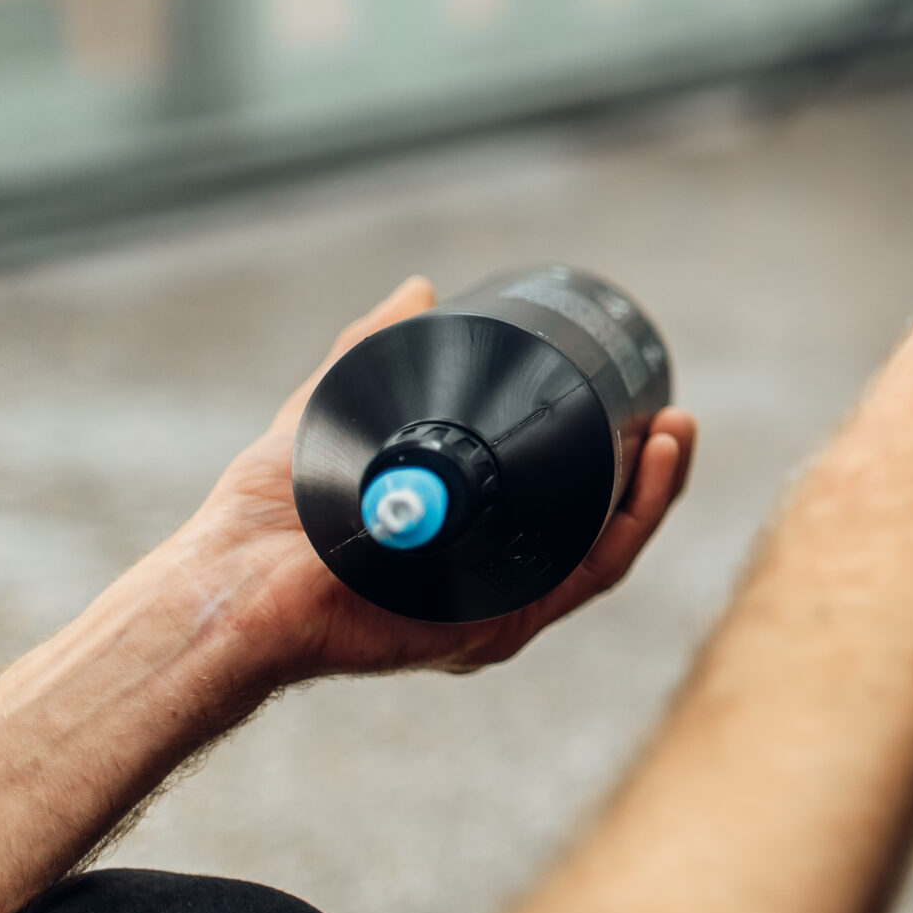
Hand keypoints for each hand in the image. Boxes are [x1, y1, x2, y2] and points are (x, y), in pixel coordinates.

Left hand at [159, 277, 698, 689]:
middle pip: (601, 522)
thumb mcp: (335, 409)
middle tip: (675, 418)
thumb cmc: (268, 512)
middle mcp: (494, 573)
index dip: (610, 449)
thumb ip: (374, 351)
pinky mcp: (503, 624)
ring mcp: (502, 602)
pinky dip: (629, 521)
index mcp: (468, 532)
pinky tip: (647, 468)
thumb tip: (420, 289)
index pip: (561, 494)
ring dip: (656, 488)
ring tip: (674, 431)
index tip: (637, 398)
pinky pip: (589, 575)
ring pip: (609, 547)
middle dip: (653, 468)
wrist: (236, 577)